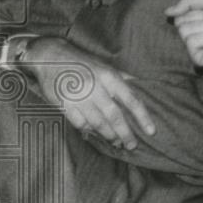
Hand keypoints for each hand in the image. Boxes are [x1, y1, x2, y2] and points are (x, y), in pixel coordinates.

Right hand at [23, 36, 154, 149]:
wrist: (51, 56)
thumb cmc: (83, 63)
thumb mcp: (106, 66)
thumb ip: (124, 78)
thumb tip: (143, 86)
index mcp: (110, 77)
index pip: (132, 100)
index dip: (143, 117)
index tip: (151, 131)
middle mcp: (96, 87)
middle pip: (115, 116)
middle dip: (126, 133)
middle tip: (132, 145)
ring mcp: (79, 97)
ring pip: (98, 122)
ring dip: (109, 135)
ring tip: (116, 142)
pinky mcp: (64, 104)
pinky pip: (80, 123)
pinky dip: (89, 130)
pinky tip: (95, 134)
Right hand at [165, 0, 202, 69]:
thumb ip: (186, 2)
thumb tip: (166, 12)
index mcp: (198, 23)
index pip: (181, 14)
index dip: (194, 10)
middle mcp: (196, 35)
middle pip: (179, 22)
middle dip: (197, 18)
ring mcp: (197, 48)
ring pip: (184, 31)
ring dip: (202, 27)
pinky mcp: (199, 59)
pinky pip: (190, 43)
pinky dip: (202, 38)